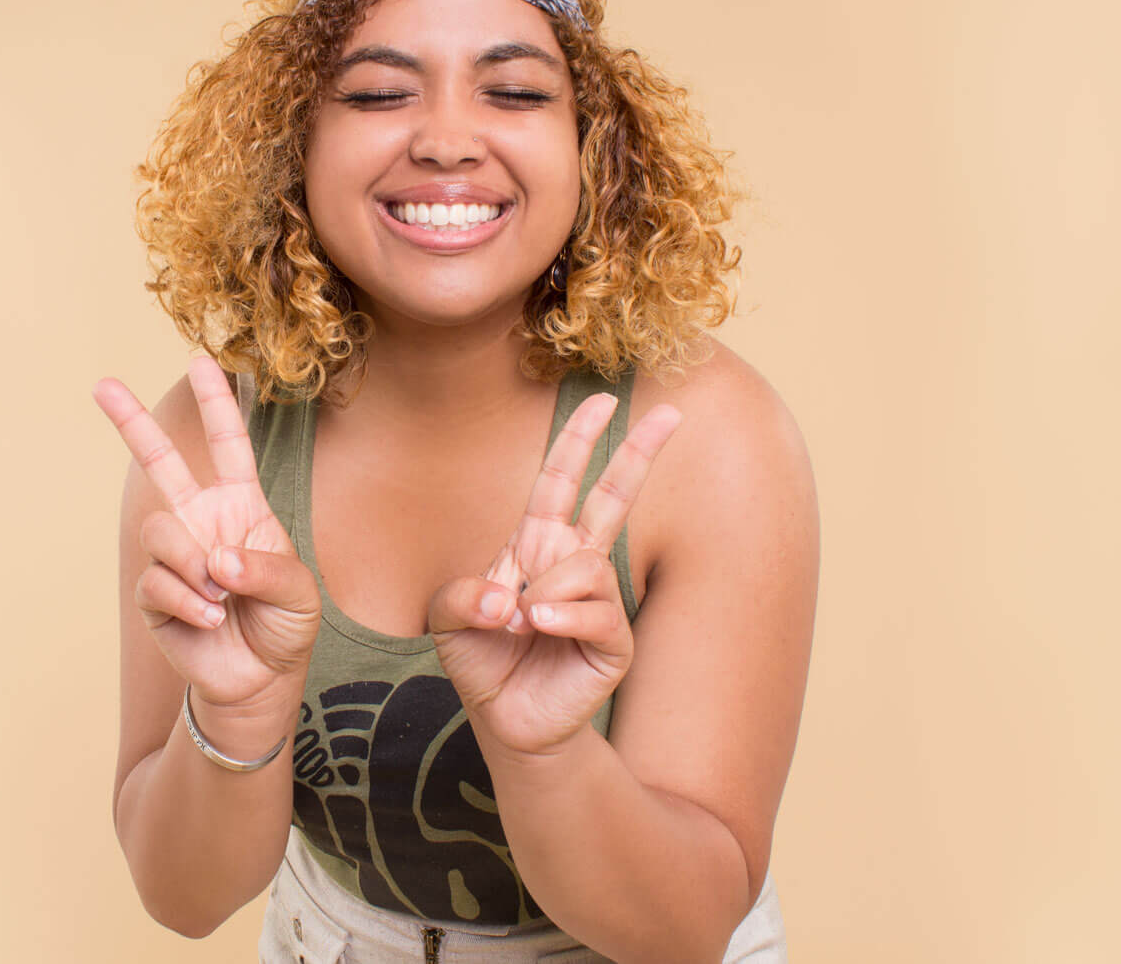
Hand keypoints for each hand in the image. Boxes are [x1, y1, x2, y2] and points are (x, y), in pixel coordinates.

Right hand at [93, 354, 320, 710]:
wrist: (259, 680)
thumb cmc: (284, 627)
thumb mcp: (298, 594)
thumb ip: (264, 568)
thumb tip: (215, 559)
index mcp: (241, 507)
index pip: (229, 446)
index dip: (217, 405)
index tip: (203, 362)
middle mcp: (202, 522)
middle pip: (160, 462)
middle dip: (131, 422)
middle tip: (103, 384)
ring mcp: (174, 556)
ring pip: (163, 532)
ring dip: (194, 566)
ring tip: (220, 598)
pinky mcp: (155, 594)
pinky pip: (159, 582)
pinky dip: (190, 603)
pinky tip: (210, 620)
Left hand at [427, 393, 682, 758]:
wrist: (504, 720)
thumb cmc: (482, 661)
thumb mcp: (447, 620)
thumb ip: (461, 596)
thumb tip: (512, 599)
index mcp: (536, 546)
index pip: (560, 482)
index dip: (579, 441)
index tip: (602, 400)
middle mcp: (573, 565)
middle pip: (614, 498)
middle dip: (639, 454)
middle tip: (673, 414)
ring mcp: (597, 602)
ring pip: (586, 564)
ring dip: (543, 591)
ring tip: (521, 623)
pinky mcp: (613, 641)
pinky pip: (595, 610)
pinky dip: (560, 616)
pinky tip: (538, 629)